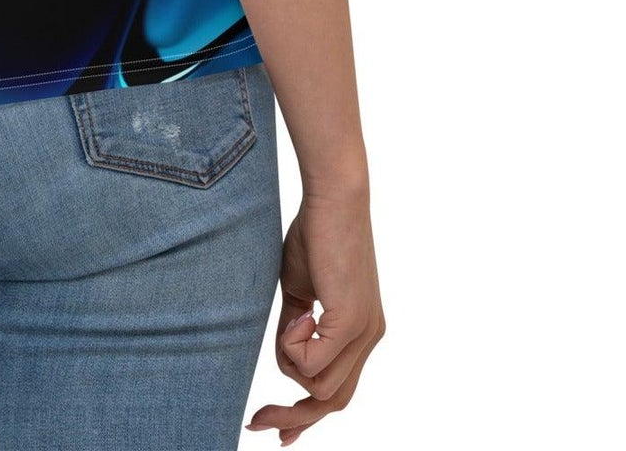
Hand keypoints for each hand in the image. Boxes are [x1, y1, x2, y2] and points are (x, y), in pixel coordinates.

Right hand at [247, 192, 385, 443]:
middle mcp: (368, 338)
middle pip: (333, 401)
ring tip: (290, 315)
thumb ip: (297, 327)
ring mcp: (363, 332)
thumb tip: (286, 358)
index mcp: (360, 332)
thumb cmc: (315, 233)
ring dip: (290, 360)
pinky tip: (297, 312)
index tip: (277, 434)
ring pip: (319, 385)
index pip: (339, 392)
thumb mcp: (301, 291)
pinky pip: (314, 362)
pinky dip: (293, 345)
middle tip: (257, 421)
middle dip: (293, 417)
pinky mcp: (350, 321)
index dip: (307, 417)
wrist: (333, 198)